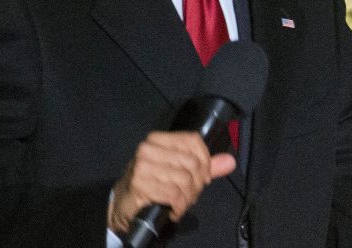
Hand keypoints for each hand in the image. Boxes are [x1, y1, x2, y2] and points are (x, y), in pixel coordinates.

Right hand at [107, 131, 235, 233]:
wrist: (122, 206)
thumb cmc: (151, 186)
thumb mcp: (177, 172)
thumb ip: (204, 167)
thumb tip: (230, 161)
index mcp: (157, 140)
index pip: (193, 141)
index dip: (205, 161)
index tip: (201, 177)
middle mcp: (147, 148)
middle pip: (192, 163)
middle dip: (196, 185)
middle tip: (189, 196)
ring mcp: (142, 166)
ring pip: (185, 180)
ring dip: (187, 198)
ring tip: (180, 204)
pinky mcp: (140, 184)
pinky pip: (174, 194)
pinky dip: (179, 207)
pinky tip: (174, 210)